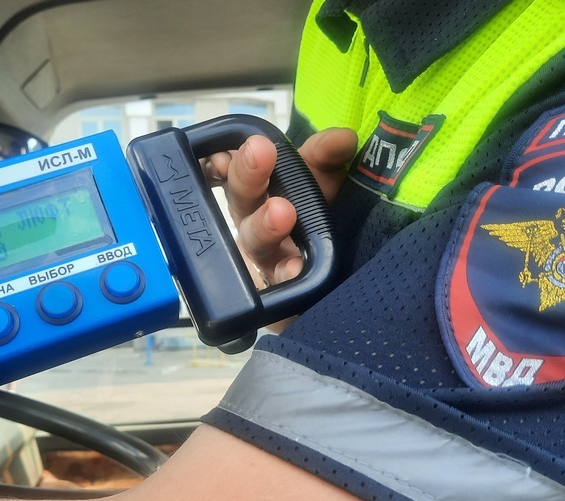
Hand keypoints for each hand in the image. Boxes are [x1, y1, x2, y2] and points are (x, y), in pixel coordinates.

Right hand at [202, 127, 356, 290]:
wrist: (342, 280)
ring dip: (265, 225)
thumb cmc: (320, 223)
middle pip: (242, 200)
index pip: (235, 170)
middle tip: (258, 152)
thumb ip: (329, 159)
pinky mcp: (280, 297)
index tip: (221, 150)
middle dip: (248, 174)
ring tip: (281, 211)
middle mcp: (253, 226)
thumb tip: (343, 138)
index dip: (228, 159)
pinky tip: (294, 268)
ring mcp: (265, 262)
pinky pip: (279, 288)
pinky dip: (286, 275)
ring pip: (255, 242)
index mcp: (259, 193)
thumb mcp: (327, 184)